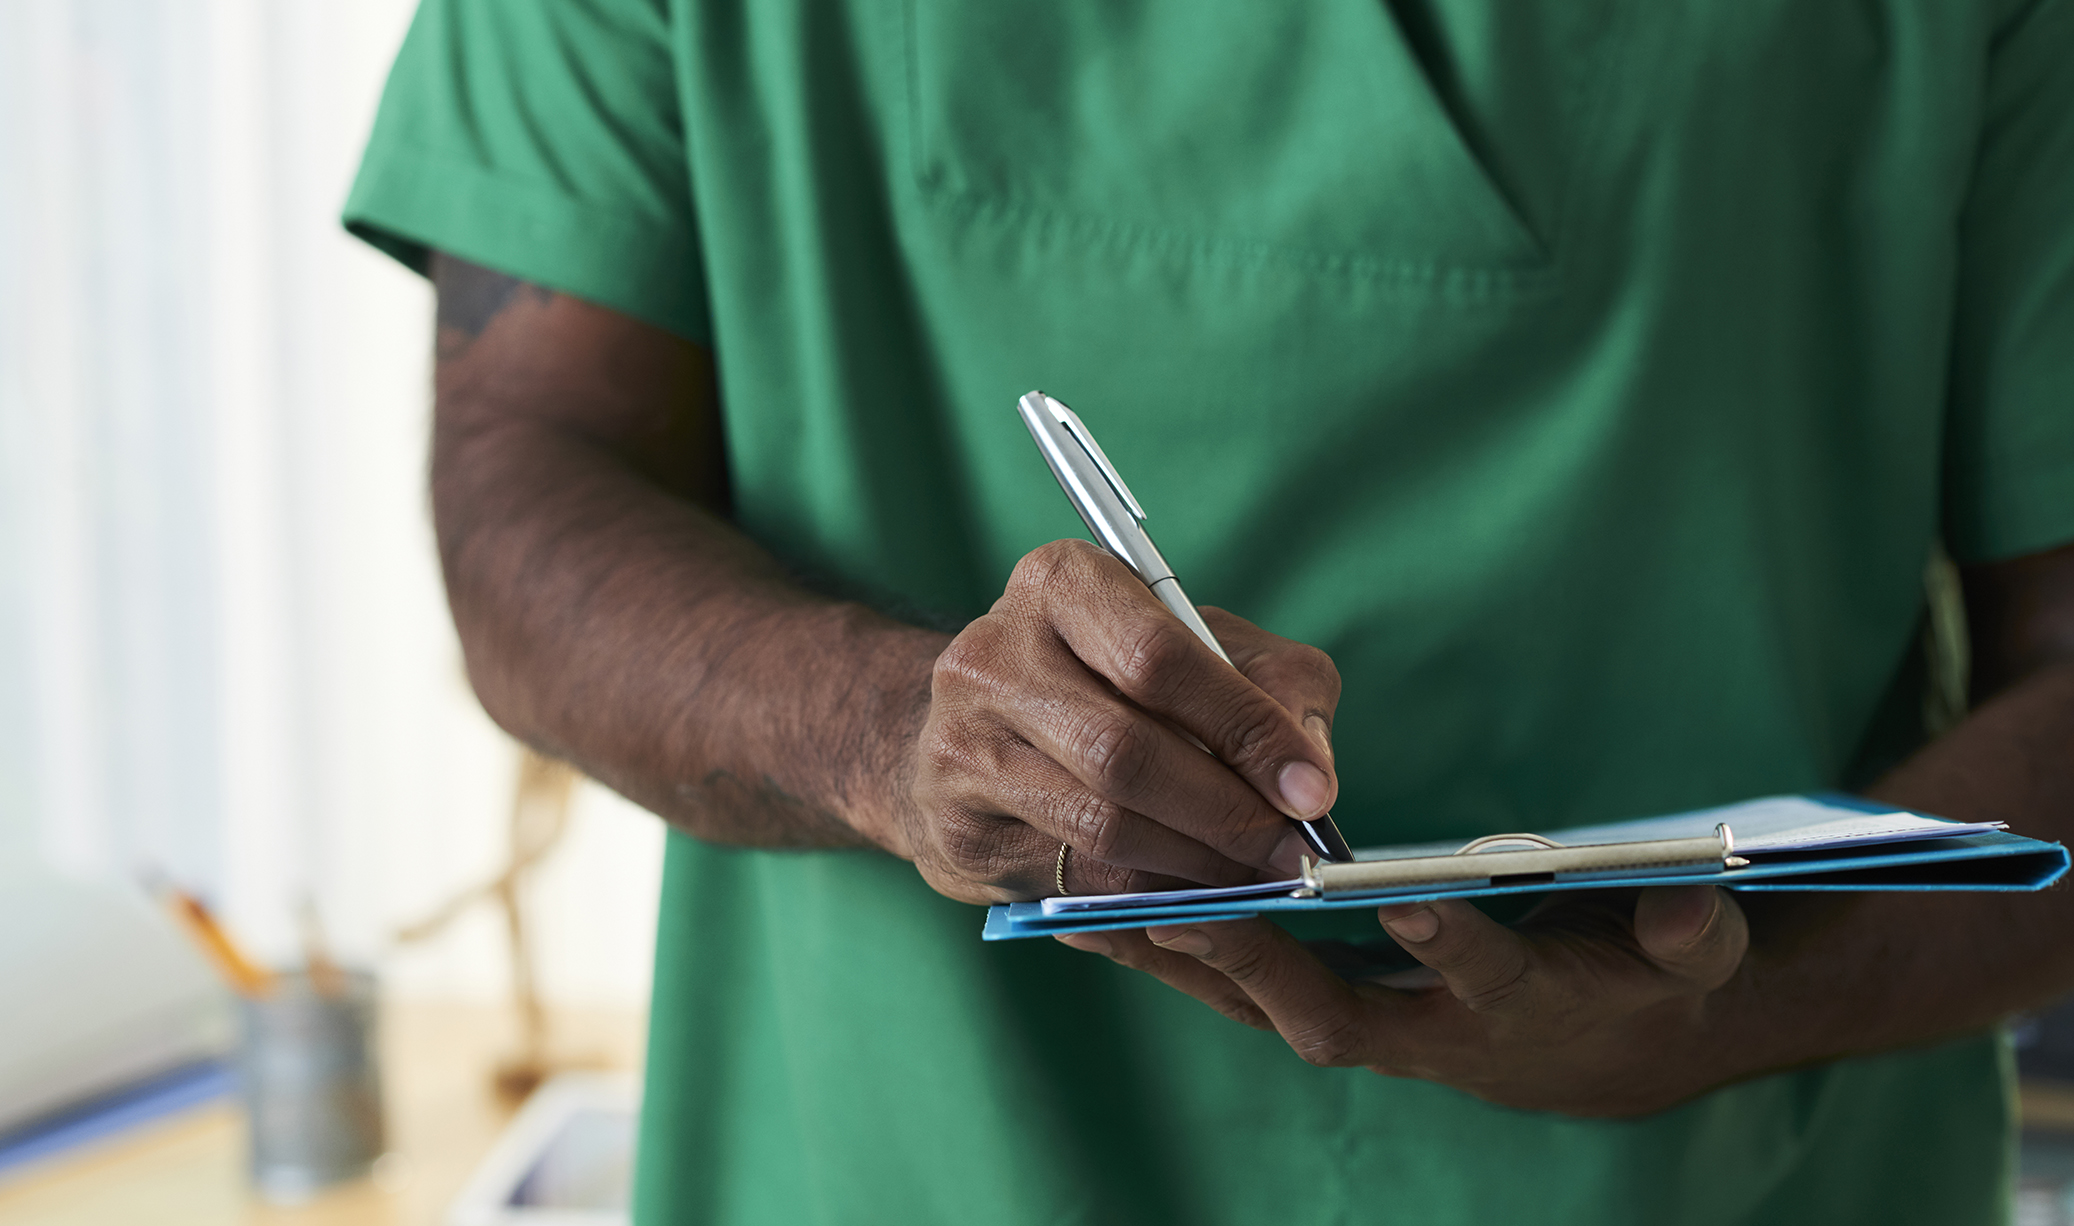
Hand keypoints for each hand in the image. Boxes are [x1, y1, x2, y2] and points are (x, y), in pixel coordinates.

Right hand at [893, 539, 1341, 903]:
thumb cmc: (1112, 676)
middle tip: (1291, 853)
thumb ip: (1276, 686)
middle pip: (1124, 753)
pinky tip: (1195, 897)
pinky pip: (1070, 882)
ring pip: (1099, 828)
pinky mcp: (955, 829)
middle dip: (1226, 814)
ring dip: (1195, 866)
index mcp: (1060, 582)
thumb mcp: (1202, 644)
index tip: (1311, 790)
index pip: (1159, 659)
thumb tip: (1310, 778)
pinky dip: (1149, 900)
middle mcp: (991, 656)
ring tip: (1255, 878)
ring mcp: (960, 745)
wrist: (978, 725)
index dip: (1244, 730)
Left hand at [1063, 884, 1754, 1116]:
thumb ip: (1689, 931)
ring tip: (1094, 906)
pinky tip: (1098, 912)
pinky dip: (1171, 955)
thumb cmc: (1642, 986)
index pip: (1485, 981)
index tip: (1410, 897)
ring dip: (1182, 961)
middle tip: (1185, 902)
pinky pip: (1236, 989)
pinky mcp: (1324, 1008)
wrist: (1601, 1052)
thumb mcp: (1692, 957)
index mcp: (1519, 1009)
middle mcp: (1427, 1034)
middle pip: (1330, 1012)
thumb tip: (1689, 897)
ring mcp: (1367, 1026)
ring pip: (1260, 1005)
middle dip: (1258, 961)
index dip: (1451, 946)